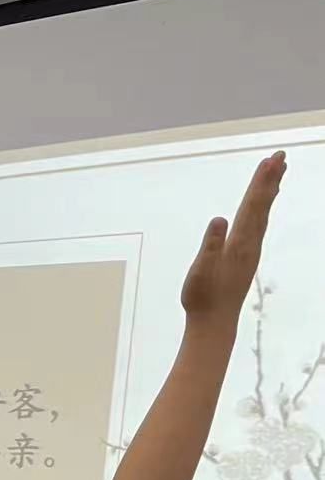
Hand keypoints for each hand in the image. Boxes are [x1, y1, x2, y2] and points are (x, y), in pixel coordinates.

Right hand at [180, 151, 284, 326]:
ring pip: (262, 214)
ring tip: (277, 172)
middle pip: (261, 205)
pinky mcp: (246, 257)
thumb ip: (210, 245)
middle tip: (280, 156)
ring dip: (269, 191)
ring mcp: (250, 250)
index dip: (260, 183)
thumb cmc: (203, 297)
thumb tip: (219, 219)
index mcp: (239, 243)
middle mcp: (250, 244)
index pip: (251, 206)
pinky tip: (262, 207)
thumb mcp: (200, 271)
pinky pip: (258, 224)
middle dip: (269, 180)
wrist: (214, 322)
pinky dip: (262, 209)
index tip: (270, 161)